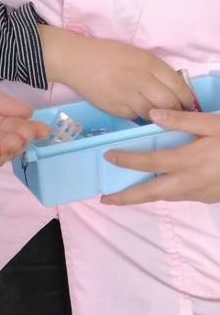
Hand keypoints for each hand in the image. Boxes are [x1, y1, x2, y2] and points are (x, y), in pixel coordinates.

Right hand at [40, 27, 194, 119]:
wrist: (76, 61)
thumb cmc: (107, 54)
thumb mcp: (137, 54)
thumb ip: (156, 70)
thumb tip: (174, 89)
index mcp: (149, 63)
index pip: (178, 86)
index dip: (186, 98)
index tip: (187, 103)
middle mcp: (141, 80)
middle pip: (170, 103)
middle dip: (175, 110)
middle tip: (174, 111)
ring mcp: (128, 96)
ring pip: (154, 114)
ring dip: (158, 115)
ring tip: (155, 112)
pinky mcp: (116, 109)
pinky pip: (135, 117)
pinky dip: (139, 115)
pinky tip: (134, 108)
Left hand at [102, 108, 219, 204]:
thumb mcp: (214, 124)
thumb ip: (183, 120)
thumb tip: (153, 114)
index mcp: (189, 160)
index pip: (150, 162)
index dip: (127, 160)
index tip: (109, 157)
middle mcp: (189, 181)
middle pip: (151, 192)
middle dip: (126, 197)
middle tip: (104, 200)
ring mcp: (198, 193)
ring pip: (164, 197)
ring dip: (143, 197)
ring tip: (125, 196)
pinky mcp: (207, 198)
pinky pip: (178, 197)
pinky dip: (162, 194)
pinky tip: (158, 187)